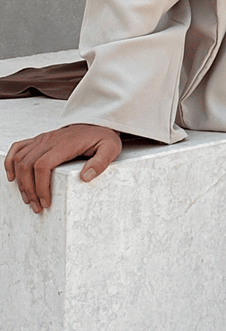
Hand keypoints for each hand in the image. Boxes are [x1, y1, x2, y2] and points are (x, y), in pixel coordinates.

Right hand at [5, 124, 121, 212]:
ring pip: (20, 159)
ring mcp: (42, 139)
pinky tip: (12, 177)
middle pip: (28, 165)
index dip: (41, 186)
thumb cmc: (103, 138)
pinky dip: (10, 162)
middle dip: (29, 189)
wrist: (98, 123)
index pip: (43, 165)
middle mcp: (50, 140)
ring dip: (20, 181)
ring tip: (28, 199)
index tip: (46, 202)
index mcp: (66, 144)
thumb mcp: (110, 149)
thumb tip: (85, 177)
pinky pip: (17, 148)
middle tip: (37, 207)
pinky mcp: (39, 140)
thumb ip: (101, 162)